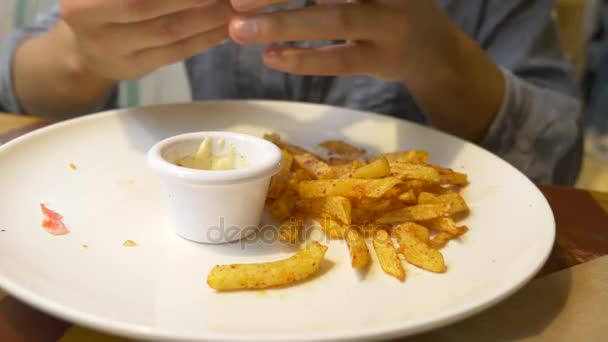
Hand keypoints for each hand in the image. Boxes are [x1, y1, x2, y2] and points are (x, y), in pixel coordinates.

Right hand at [60, 0, 233, 79]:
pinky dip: (205, 37)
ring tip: (235, 4)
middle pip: (147, 4)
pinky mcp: (133, 68)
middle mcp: (87, 18)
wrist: (88, 42)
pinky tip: (227, 25)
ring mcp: (110, 49)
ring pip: (169, 31)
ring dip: (208, 15)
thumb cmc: (106, 0)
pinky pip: (176, 52)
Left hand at [228, 0, 504, 140]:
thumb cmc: (386, 7)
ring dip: (282, 24)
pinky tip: (271, 57)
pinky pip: (340, 59)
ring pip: (333, 20)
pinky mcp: (384, 59)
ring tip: (239, 30)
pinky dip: (303, 59)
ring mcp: (390, 23)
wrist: (436, 51)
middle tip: (235, 0)